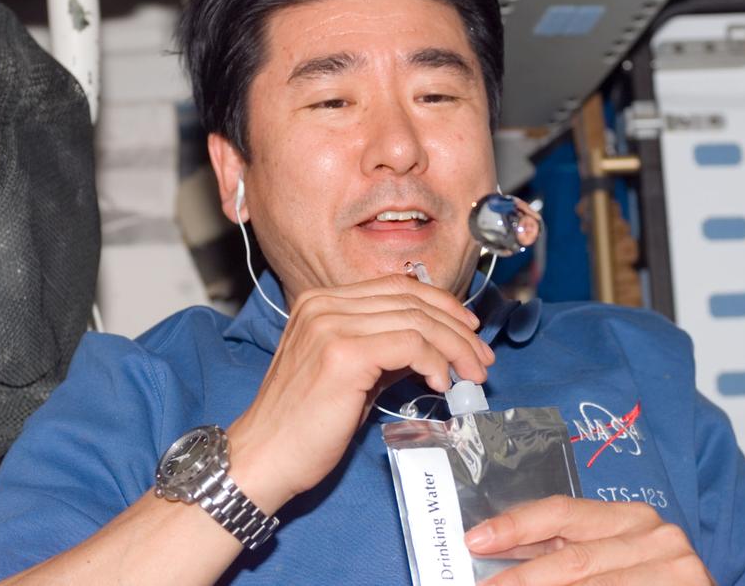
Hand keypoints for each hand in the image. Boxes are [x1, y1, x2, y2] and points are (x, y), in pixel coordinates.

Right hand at [226, 274, 493, 512]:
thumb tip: (431, 347)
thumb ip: (384, 352)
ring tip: (472, 375)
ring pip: (416, 320)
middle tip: (481, 358)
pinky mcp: (343, 353)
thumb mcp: (349, 375)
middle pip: (411, 300)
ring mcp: (331, 325)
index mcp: (321, 302)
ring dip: (454, 347)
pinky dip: (435, 361)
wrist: (264, 457)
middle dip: (456, 328)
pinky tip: (442, 384)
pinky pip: (410, 344)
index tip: (468, 332)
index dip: (441, 305)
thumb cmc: (303, 425)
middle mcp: (324, 304)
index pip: (397, 287)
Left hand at [464, 495, 714, 585]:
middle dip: (520, 579)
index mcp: (631, 517)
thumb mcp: (604, 557)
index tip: (475, 540)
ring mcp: (675, 569)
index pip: (562, 512)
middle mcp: (656, 535)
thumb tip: (495, 549)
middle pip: (572, 558)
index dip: (515, 525)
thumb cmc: (648, 584)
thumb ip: (560, 552)